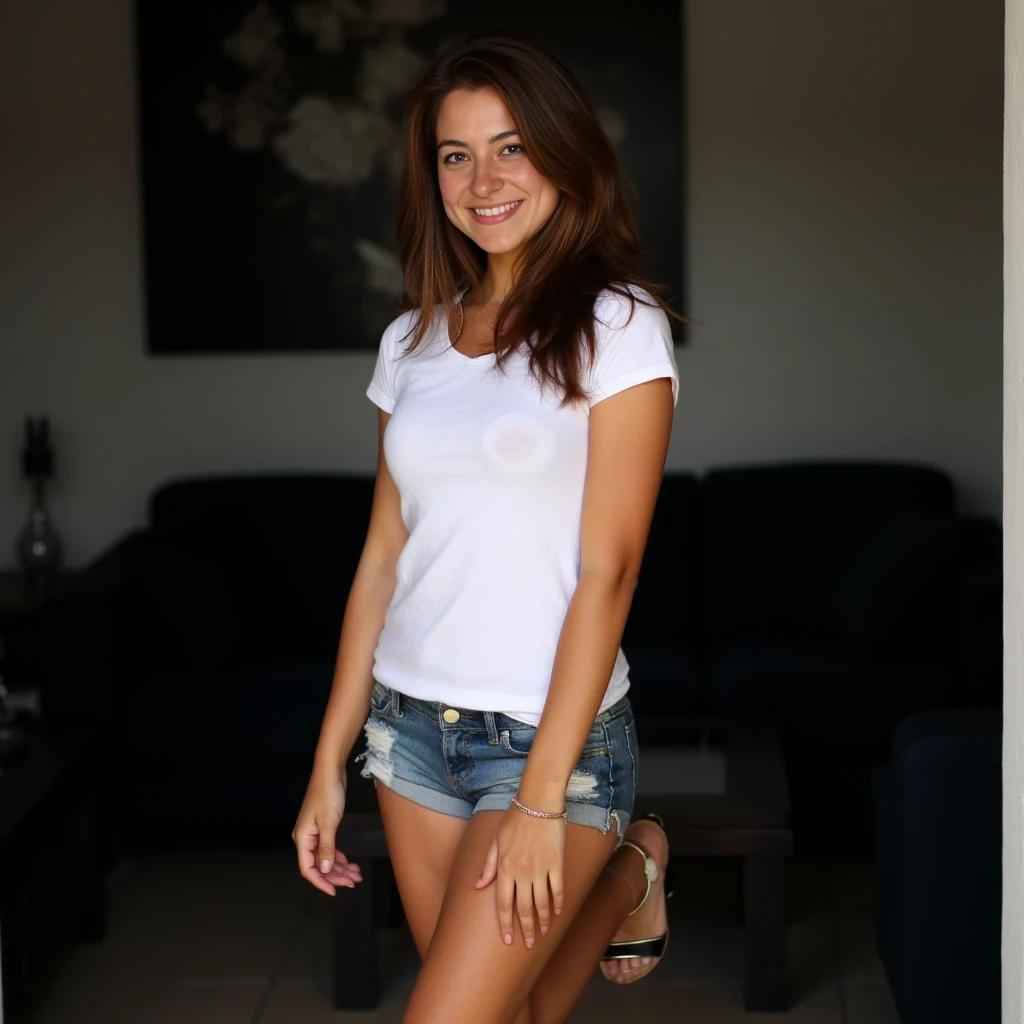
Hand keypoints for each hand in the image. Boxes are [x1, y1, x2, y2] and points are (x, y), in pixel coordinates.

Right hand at [292, 765, 362, 895]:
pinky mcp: (323, 827)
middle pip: (319, 865)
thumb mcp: (329, 823)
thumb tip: (323, 870)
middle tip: (354, 882)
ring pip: (326, 858)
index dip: (320, 882)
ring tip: (356, 875)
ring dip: (340, 867)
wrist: (330, 771)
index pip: (308, 869)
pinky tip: (350, 863)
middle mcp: (306, 838)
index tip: (335, 891)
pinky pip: (329, 848)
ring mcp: (314, 833)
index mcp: (302, 839)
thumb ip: (326, 848)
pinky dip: (340, 857)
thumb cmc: (327, 794)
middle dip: (336, 875)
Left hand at [475, 804, 565, 947]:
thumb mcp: (496, 840)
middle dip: (525, 929)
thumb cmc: (515, 819)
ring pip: (541, 903)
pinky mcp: (556, 864)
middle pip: (523, 908)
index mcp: (505, 867)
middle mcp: (522, 872)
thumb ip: (488, 866)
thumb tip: (478, 886)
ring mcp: (540, 869)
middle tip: (528, 944)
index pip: (503, 903)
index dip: (506, 923)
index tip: (508, 939)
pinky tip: (557, 913)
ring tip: (542, 933)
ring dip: (542, 921)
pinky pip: (557, 889)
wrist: (539, 803)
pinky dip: (558, 903)